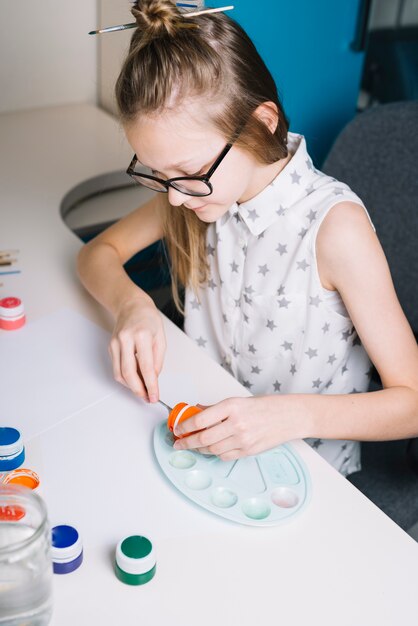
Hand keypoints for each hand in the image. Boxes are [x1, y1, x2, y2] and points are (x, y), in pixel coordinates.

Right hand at [109, 296, 165, 401]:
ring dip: (131, 386)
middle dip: (138, 390)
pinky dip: (126, 378)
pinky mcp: (110, 347)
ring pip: (120, 373)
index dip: (150, 385)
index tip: (154, 395)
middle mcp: (126, 339)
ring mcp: (115, 343)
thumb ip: (157, 360)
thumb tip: (152, 379)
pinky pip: (116, 368)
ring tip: (143, 390)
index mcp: (142, 336)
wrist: (131, 306)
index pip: (146, 367)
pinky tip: (135, 379)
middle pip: (129, 373)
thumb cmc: (148, 319)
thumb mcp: (161, 338)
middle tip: (147, 397)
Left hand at [173, 396, 305, 459]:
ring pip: (212, 449)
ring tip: (194, 445)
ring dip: (199, 448)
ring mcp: (243, 439)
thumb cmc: (266, 406)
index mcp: (232, 406)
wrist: (289, 416)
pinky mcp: (248, 451)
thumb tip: (195, 411)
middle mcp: (237, 423)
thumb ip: (216, 408)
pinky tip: (211, 449)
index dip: (184, 426)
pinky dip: (215, 453)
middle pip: (203, 438)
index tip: (177, 428)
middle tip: (178, 442)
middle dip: (187, 442)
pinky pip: (225, 456)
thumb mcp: (239, 401)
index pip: (200, 420)